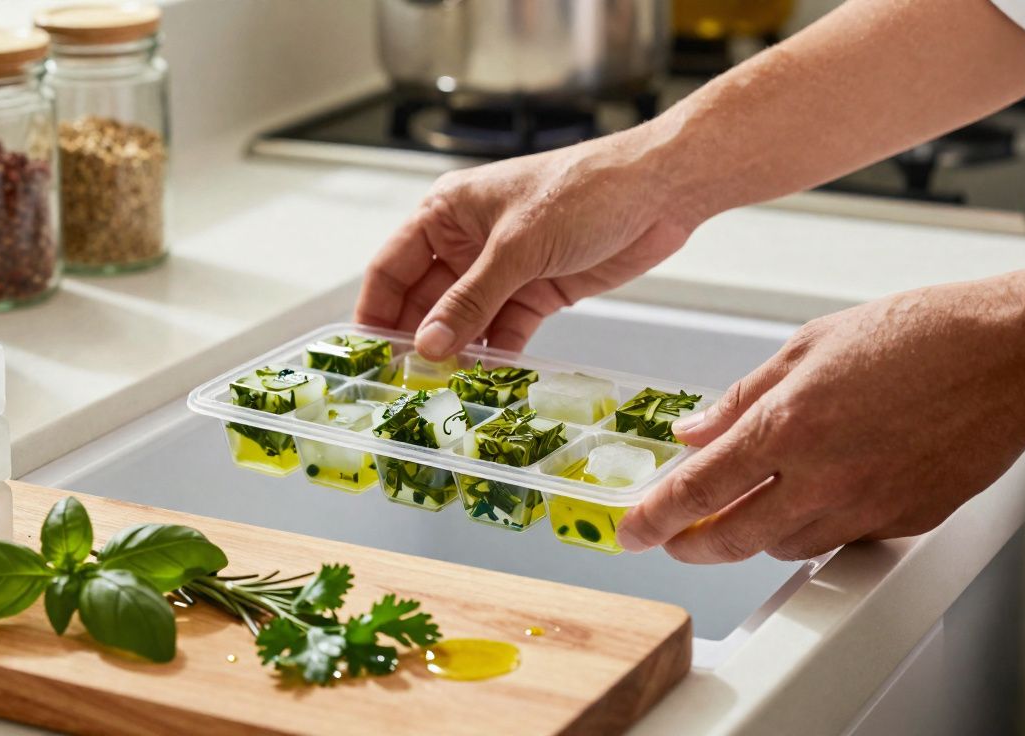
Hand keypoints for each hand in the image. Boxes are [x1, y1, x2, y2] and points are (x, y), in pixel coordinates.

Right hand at [354, 129, 697, 357]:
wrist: (659, 191)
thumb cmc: (583, 191)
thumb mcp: (517, 247)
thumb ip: (471, 299)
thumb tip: (427, 345)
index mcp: (446, 212)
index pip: (392, 267)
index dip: (376, 311)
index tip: (365, 355)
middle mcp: (467, 241)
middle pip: (425, 300)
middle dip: (417, 340)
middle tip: (405, 386)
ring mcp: (503, 269)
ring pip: (464, 320)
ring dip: (456, 353)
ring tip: (442, 393)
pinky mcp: (537, 291)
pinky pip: (503, 330)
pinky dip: (495, 355)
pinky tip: (486, 383)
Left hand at [616, 280, 1024, 561]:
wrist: (1009, 356)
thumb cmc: (918, 335)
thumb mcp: (809, 345)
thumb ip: (743, 395)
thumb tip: (695, 427)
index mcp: (786, 425)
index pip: (697, 489)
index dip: (654, 517)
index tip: (631, 529)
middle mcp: (820, 477)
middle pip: (731, 539)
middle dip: (690, 544)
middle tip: (675, 537)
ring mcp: (863, 507)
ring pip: (783, 545)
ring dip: (751, 535)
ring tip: (743, 508)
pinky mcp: (901, 521)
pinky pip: (837, 540)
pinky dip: (811, 527)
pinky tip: (812, 497)